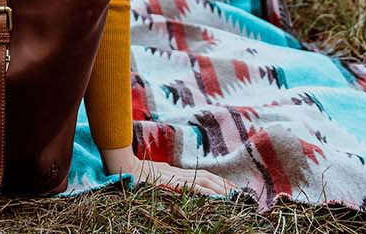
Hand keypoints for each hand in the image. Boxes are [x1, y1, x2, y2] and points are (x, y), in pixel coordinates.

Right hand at [102, 148, 233, 195]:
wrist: (125, 167)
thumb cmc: (137, 171)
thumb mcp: (156, 173)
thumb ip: (167, 175)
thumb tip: (173, 176)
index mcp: (179, 172)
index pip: (205, 175)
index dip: (219, 181)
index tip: (231, 188)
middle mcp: (181, 173)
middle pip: (209, 177)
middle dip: (226, 185)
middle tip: (240, 193)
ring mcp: (177, 178)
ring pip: (206, 182)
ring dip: (222, 189)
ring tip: (234, 197)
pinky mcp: (173, 183)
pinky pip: (195, 187)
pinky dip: (208, 192)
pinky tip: (218, 197)